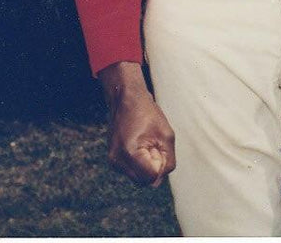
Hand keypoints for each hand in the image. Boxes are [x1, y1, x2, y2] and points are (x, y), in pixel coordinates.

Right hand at [99, 61, 175, 186]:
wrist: (126, 98)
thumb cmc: (148, 114)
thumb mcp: (167, 136)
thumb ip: (168, 161)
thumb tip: (158, 180)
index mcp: (130, 153)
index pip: (152, 177)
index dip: (160, 163)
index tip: (156, 145)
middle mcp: (117, 160)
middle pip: (144, 181)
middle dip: (153, 167)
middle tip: (153, 144)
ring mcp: (113, 161)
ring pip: (138, 178)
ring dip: (146, 165)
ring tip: (145, 143)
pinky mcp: (113, 160)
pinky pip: (132, 171)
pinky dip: (139, 163)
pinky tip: (139, 144)